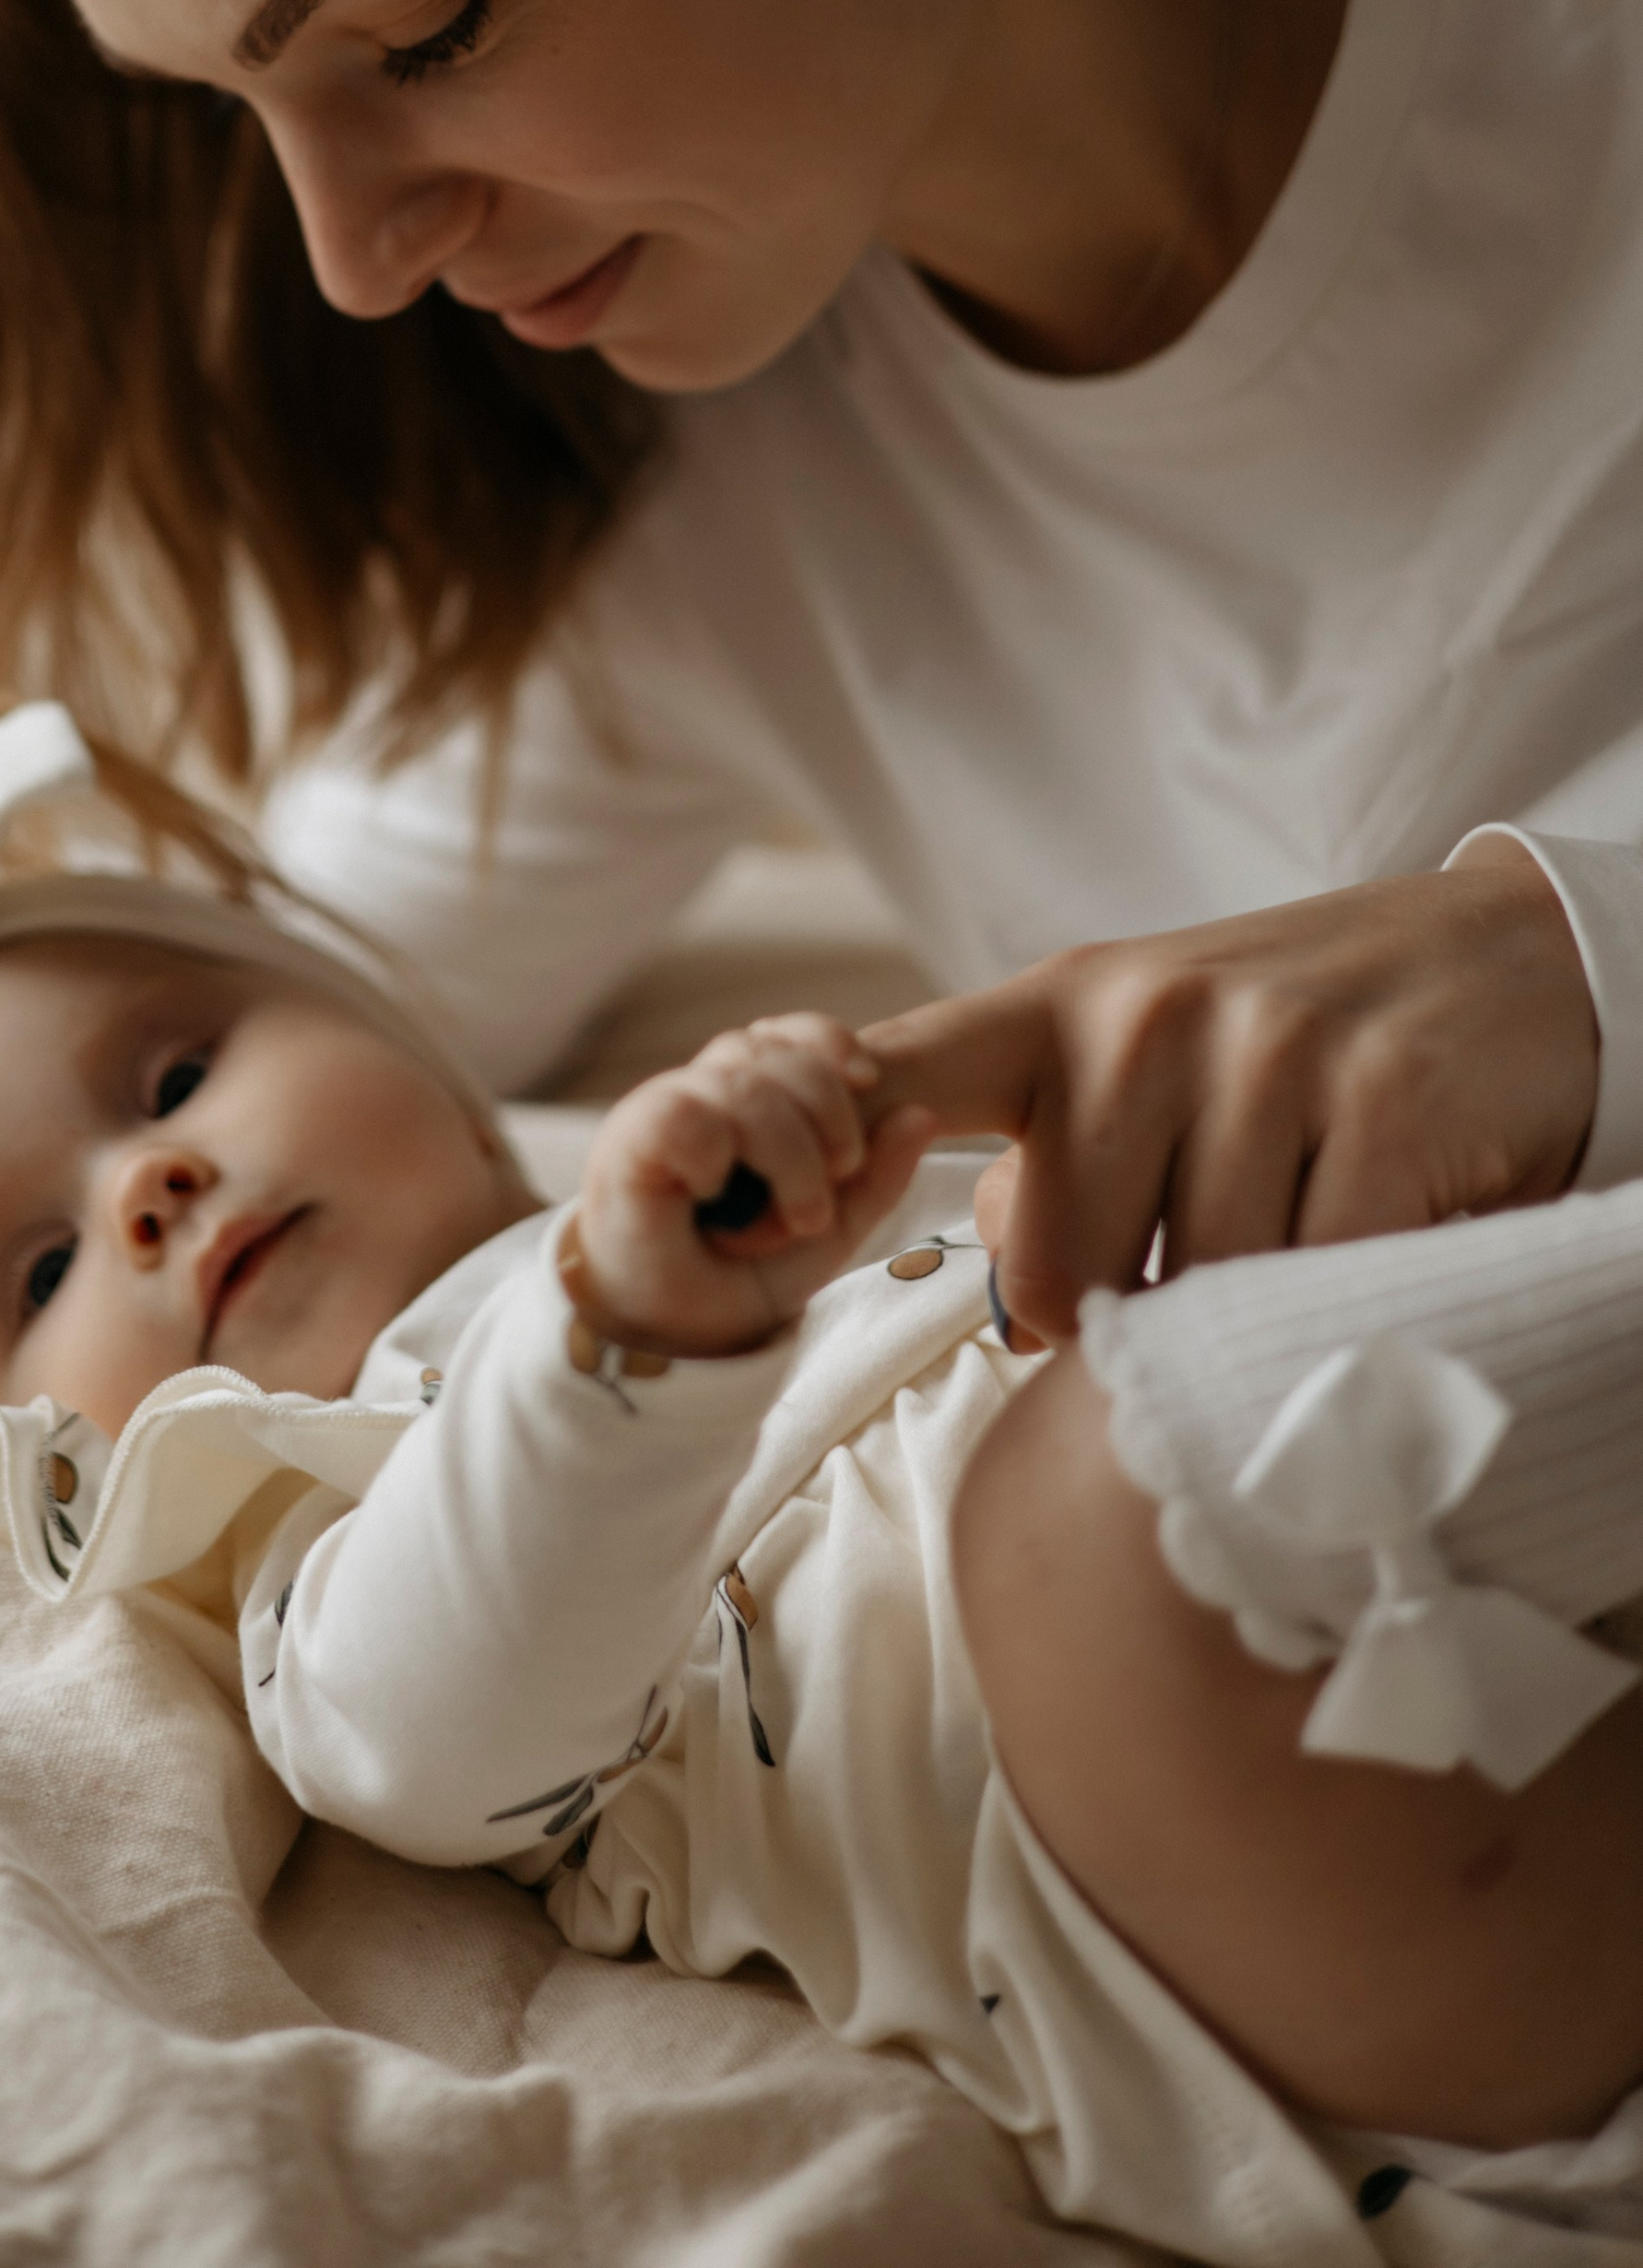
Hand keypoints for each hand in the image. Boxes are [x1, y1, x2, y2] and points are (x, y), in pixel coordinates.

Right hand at [571, 1013, 938, 1357]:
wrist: (670, 1339)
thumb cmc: (739, 1276)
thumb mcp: (827, 1230)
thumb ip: (874, 1178)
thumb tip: (922, 1114)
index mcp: (750, 1099)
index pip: (792, 1035)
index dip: (831, 1043)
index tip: (869, 1079)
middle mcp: (704, 1093)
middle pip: (775, 1052)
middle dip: (828, 1111)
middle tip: (837, 1181)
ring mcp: (664, 1110)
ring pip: (742, 1083)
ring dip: (789, 1153)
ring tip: (796, 1218)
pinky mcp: (629, 1141)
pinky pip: (686, 1116)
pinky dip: (716, 1156)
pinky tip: (715, 1194)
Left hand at [862, 842, 1598, 1347]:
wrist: (1515, 962)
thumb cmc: (1307, 1037)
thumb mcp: (1156, 1059)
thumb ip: (1055, 1153)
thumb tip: (1002, 1290)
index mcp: (1061, 1009)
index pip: (893, 1072)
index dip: (817, 1149)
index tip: (759, 1216)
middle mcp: (1140, 1018)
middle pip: (1060, 1277)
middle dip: (1129, 1311)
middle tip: (1212, 1252)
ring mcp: (1258, 1053)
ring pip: (1191, 1294)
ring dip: (1249, 1307)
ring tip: (1306, 1222)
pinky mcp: (1373, 1105)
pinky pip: (1309, 1286)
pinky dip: (1340, 1299)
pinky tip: (1376, 1226)